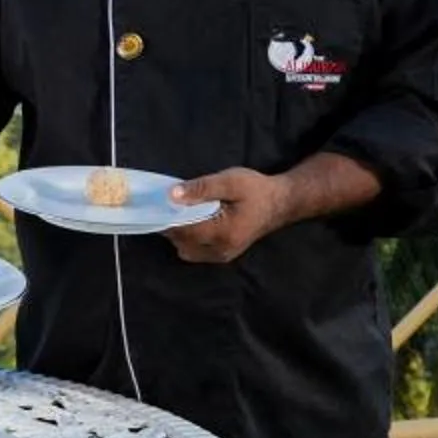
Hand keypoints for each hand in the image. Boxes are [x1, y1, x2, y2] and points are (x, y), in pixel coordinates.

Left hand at [162, 167, 288, 264]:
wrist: (281, 203)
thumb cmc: (256, 190)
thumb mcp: (230, 181)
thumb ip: (201, 188)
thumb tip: (171, 195)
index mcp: (223, 232)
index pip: (183, 231)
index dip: (166, 218)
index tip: (156, 204)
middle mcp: (221, 250)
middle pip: (182, 243)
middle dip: (171, 226)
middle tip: (167, 206)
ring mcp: (223, 256)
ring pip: (187, 250)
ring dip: (179, 234)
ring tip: (181, 213)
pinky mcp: (224, 255)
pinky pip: (196, 251)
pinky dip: (189, 238)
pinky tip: (192, 222)